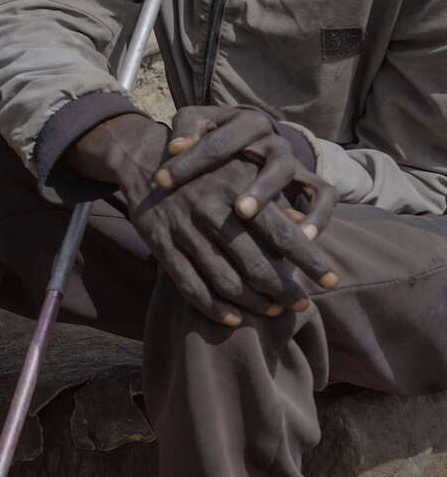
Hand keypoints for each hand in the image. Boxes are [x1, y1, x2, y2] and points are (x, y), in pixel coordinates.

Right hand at [131, 106, 337, 326]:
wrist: (145, 159)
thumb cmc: (206, 167)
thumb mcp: (239, 169)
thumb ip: (270, 196)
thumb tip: (305, 224)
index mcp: (236, 190)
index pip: (282, 233)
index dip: (309, 260)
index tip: (331, 280)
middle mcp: (210, 211)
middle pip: (256, 264)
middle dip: (284, 290)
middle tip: (302, 304)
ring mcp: (183, 230)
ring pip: (225, 280)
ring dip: (254, 302)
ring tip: (273, 310)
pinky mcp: (160, 245)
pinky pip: (190, 286)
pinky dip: (214, 308)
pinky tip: (233, 317)